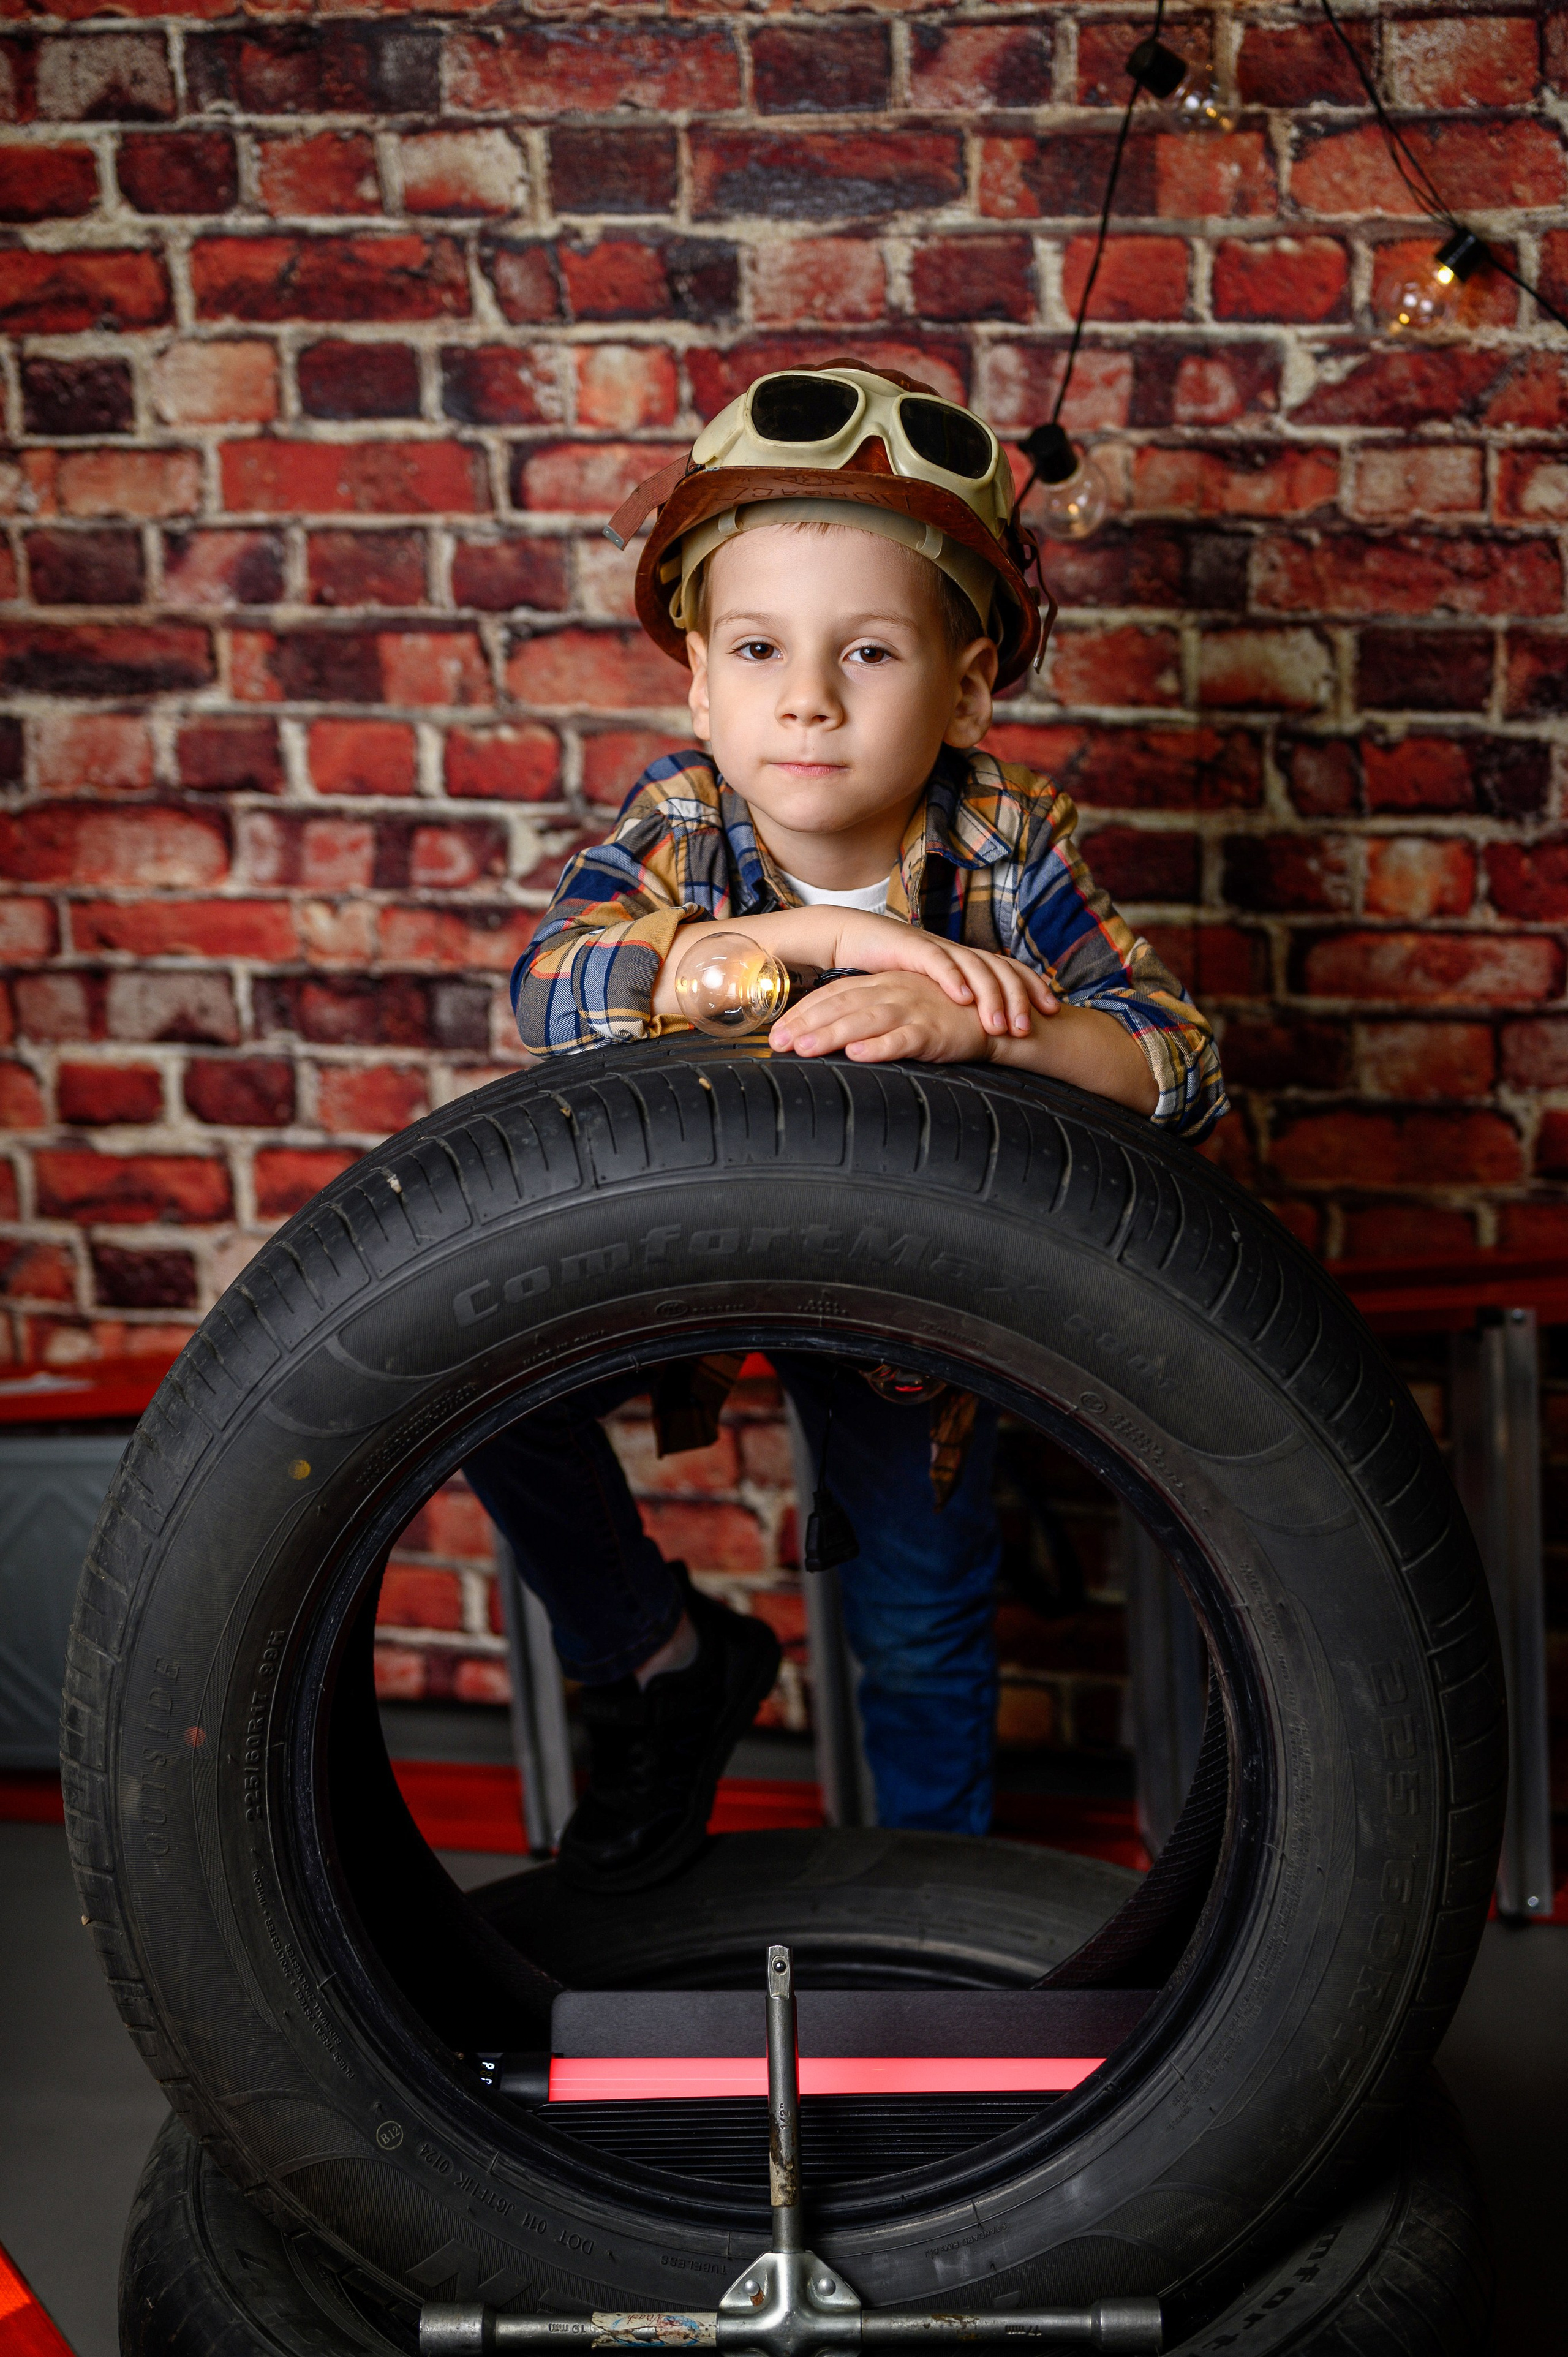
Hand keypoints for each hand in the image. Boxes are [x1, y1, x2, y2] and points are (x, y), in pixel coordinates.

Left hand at [770, 971, 1004, 1064]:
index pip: (832, 996)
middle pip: (840, 1007)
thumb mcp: (898, 1005)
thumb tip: (827, 1031)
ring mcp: (911, 1010)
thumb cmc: (939, 1014)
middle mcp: (891, 992)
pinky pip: (902, 1039)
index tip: (775, 1034)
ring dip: (832, 1035)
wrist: (990, 1016)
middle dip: (806, 1025)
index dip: (802, 1014)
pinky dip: (879, 1046)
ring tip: (805, 1049)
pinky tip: (857, 1055)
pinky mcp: (931, 1031)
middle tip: (777, 1044)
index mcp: (880, 983)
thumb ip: (866, 1012)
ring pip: (864, 1021)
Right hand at [822, 912, 1056, 1041]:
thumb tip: (981, 1028)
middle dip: (1018, 998)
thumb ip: (952, 1004)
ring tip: (1000, 1025)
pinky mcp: (910, 947)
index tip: (1052, 1011)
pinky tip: (962, 999)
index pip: (1009, 969)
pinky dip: (952, 979)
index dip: (1033, 986)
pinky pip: (937, 962)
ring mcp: (936, 947)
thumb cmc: (889, 970)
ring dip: (990, 996)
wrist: (850, 939)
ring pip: (975, 967)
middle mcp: (957, 952)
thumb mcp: (928, 991)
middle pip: (1000, 969)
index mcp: (966, 961)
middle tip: (1026, 1028)